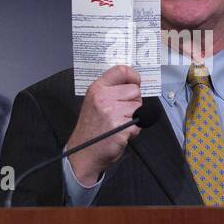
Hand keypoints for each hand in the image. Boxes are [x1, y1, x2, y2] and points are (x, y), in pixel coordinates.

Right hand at [67, 65, 142, 184]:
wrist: (84, 152)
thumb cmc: (91, 129)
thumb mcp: (94, 102)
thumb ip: (110, 90)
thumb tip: (132, 82)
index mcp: (97, 88)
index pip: (121, 70)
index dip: (133, 76)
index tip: (135, 82)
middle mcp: (103, 98)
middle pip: (135, 90)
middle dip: (133, 101)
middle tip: (121, 112)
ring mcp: (112, 113)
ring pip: (139, 107)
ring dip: (134, 117)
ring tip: (119, 124)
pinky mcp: (121, 128)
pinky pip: (139, 123)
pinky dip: (133, 130)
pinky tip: (121, 133)